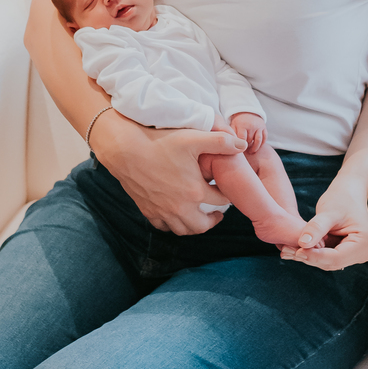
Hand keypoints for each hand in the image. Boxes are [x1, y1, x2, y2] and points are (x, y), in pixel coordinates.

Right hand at [92, 112, 244, 234]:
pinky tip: (176, 214)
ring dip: (194, 225)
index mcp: (195, 191)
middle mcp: (180, 207)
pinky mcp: (148, 211)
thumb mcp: (193, 138)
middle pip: (203, 225)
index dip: (228, 194)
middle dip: (213, 220)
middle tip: (218, 211)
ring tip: (199, 215)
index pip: (222, 200)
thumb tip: (242, 146)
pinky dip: (172, 224)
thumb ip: (221, 142)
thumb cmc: (159, 142)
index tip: (227, 189)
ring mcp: (162, 212)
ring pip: (183, 230)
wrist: (125, 149)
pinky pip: (163, 227)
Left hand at [229, 112, 265, 152]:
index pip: (242, 139)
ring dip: (255, 148)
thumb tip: (232, 146)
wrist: (247, 112)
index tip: (238, 148)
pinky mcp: (264, 128)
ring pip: (258, 141)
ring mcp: (259, 126)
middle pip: (250, 140)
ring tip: (251, 151)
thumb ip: (232, 135)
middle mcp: (252, 125)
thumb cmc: (238, 122)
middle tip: (243, 149)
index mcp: (242, 125)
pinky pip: (264, 138)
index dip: (240, 146)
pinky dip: (261, 144)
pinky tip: (257, 146)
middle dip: (246, 146)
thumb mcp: (233, 126)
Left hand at [280, 172, 367, 269]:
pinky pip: (329, 257)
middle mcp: (365, 252)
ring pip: (328, 262)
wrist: (349, 192)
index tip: (296, 250)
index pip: (336, 258)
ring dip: (309, 256)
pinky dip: (314, 253)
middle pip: (332, 262)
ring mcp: (358, 254)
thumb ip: (316, 228)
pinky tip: (297, 248)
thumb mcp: (329, 211)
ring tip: (288, 249)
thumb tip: (302, 244)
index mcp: (365, 243)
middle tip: (286, 250)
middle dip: (309, 257)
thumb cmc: (342, 198)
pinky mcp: (349, 253)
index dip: (314, 256)